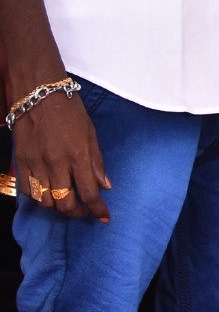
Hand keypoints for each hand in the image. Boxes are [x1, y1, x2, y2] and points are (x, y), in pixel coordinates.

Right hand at [11, 84, 109, 222]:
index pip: (89, 192)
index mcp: (78, 155)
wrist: (38, 94)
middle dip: (76, 213)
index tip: (103, 217)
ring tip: (66, 203)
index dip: (97, 209)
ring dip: (56, 207)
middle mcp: (56, 164)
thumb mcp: (91, 133)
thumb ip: (96, 162)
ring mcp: (36, 164)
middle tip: (83, 212)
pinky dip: (38, 198)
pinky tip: (46, 194)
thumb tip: (104, 185)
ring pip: (44, 201)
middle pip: (64, 203)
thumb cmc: (69, 110)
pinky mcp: (21, 162)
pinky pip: (27, 191)